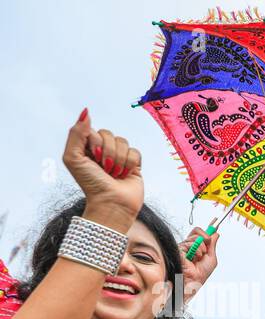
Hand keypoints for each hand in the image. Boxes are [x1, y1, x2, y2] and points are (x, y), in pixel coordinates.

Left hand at [62, 110, 142, 230]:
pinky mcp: (134, 164)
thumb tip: (86, 111)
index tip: (93, 158)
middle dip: (107, 152)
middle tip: (104, 169)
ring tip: (114, 174)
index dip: (95, 142)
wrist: (112, 203)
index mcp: (86, 147)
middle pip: (109, 134)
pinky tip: (125, 174)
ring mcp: (118, 156)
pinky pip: (135, 152)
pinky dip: (130, 164)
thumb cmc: (90, 184)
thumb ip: (76, 133)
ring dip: (118, 160)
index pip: (93, 129)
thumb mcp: (73, 158)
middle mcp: (102, 149)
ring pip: (123, 142)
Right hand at [180, 228, 220, 302]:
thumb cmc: (201, 274)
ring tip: (198, 258)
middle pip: (198, 230)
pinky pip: (190, 242)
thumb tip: (216, 234)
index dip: (209, 226)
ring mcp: (184, 245)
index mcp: (197, 247)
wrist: (194, 281)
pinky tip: (193, 258)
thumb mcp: (211, 258)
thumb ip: (212, 245)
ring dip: (201, 248)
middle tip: (207, 245)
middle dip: (205, 236)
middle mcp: (190, 245)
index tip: (216, 220)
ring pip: (196, 237)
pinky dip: (196, 250)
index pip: (202, 233)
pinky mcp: (179, 247)